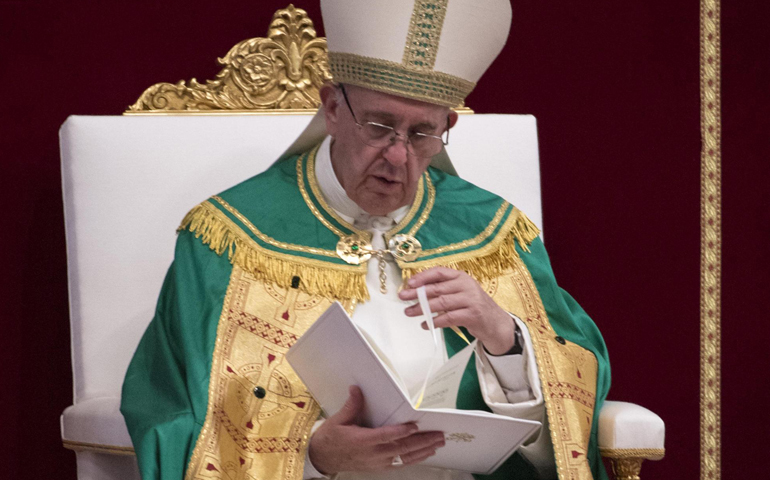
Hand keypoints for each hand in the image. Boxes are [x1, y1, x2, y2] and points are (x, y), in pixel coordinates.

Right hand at [308, 386, 445, 474]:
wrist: (323, 458)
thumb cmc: (330, 438)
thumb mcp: (338, 420)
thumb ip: (351, 405)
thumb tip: (357, 388)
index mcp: (362, 441)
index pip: (385, 436)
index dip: (400, 432)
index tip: (414, 426)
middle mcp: (373, 454)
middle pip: (401, 448)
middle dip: (422, 442)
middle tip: (438, 435)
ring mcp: (378, 462)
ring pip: (404, 458)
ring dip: (423, 451)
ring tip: (438, 443)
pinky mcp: (380, 467)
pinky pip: (400, 464)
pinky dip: (415, 459)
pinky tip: (425, 453)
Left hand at [398, 267, 515, 354]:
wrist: (496, 323)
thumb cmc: (473, 307)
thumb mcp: (460, 293)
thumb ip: (443, 291)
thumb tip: (417, 292)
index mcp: (461, 277)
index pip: (439, 272)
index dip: (423, 276)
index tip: (409, 283)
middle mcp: (467, 286)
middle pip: (437, 288)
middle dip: (417, 293)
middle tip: (403, 298)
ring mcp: (471, 300)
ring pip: (441, 303)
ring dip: (422, 308)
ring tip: (409, 312)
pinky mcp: (473, 315)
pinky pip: (448, 317)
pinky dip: (434, 321)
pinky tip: (426, 324)